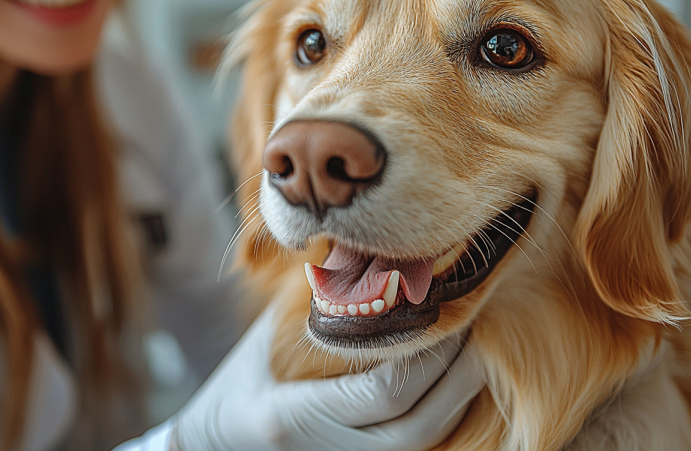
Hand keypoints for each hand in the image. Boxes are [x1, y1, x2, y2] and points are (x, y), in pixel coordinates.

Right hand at [172, 306, 485, 450]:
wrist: (213, 443)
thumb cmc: (239, 384)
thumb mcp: (265, 341)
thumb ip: (314, 310)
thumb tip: (361, 258)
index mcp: (293, 418)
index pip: (383, 394)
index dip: (427, 355)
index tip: (445, 312)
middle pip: (418, 426)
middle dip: (458, 378)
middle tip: (478, 329)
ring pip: (423, 443)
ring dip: (458, 399)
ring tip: (475, 353)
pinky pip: (414, 449)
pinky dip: (441, 416)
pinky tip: (455, 384)